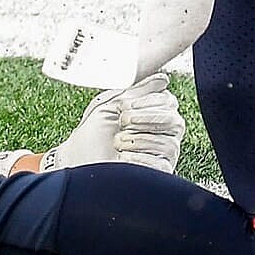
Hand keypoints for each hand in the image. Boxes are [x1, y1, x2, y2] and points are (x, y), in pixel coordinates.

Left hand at [44, 73, 184, 172]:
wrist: (80, 160)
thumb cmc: (92, 134)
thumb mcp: (114, 104)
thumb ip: (140, 90)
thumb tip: (162, 80)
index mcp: (153, 114)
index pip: (169, 102)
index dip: (149, 101)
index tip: (127, 105)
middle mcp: (162, 134)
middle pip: (174, 121)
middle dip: (146, 118)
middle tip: (124, 120)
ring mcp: (161, 155)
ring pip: (168, 143)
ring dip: (138, 140)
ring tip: (118, 142)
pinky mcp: (157, 174)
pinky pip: (161, 164)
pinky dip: (140, 158)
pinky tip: (124, 157)